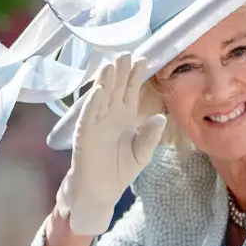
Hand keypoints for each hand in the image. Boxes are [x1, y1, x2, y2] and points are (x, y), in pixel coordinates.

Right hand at [56, 52, 165, 234]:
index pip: (130, 92)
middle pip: (115, 89)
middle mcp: (109, 116)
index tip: (143, 59)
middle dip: (120, 72)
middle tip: (126, 53)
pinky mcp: (84, 136)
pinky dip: (93, 104)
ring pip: (101, 98)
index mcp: (125, 117)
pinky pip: (89, 117)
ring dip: (105, 82)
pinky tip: (99, 90)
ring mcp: (95, 124)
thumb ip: (150, 137)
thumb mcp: (141, 154)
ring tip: (111, 64)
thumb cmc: (119, 170)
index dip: (135, 76)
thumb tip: (160, 118)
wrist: (100, 192)